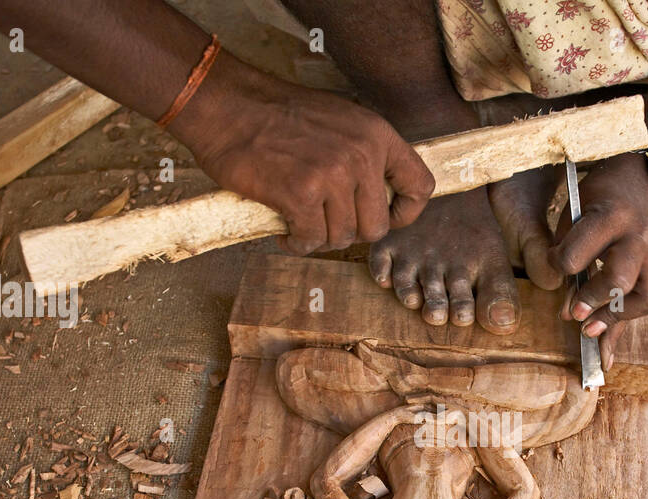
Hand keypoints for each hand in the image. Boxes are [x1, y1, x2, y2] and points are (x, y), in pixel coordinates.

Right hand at [170, 58, 435, 254]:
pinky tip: (285, 231)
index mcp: (377, 135)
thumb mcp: (340, 121)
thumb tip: (381, 194)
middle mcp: (361, 155)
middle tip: (324, 222)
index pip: (420, 186)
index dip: (405, 214)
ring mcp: (332, 175)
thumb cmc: (278, 116)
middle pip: (377, 227)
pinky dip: (297, 243)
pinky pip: (311, 240)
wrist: (227, 106)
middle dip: (350, 232)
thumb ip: (365, 153)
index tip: (385, 218)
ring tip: (300, 221)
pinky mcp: (301, 194)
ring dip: (319, 237)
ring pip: (343, 238)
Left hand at [549, 152, 647, 364]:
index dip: (560, 265)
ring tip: (589, 331)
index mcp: (610, 217)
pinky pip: (645, 307)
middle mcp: (637, 239)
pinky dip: (622, 328)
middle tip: (573, 315)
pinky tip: (604, 353)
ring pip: (644, 300)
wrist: (640, 184)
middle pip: (619, 280)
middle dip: (593, 302)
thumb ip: (566, 255)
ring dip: (616, 320)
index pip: (579, 253)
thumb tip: (566, 308)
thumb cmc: (599, 198)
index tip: (554, 266)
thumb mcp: (574, 214)